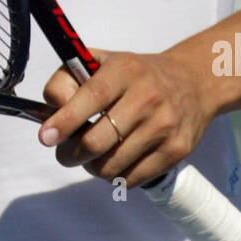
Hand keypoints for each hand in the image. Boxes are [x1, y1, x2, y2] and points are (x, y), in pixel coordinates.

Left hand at [37, 50, 215, 187]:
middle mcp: (147, 97)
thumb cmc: (136, 75)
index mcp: (125, 70)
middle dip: (71, 154)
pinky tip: (115, 161)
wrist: (193, 82)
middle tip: (64, 153)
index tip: (46, 137)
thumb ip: (68, 80)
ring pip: (112, 166)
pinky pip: (132, 179)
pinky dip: (115, 177)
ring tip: (92, 156)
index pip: (92, 96)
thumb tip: (51, 115)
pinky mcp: (176, 150)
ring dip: (91, 168)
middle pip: (98, 140)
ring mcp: (164, 126)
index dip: (65, 120)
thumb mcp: (103, 62)